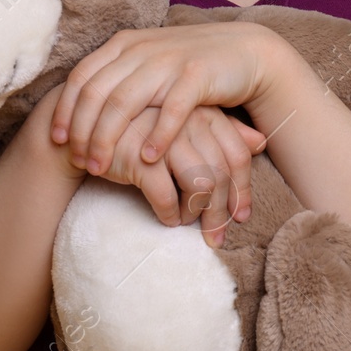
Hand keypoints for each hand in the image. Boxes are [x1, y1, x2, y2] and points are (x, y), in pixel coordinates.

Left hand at [51, 21, 277, 175]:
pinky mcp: (198, 75)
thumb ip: (117, 77)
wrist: (243, 51)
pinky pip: (171, 108)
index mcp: (125, 44)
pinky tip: (147, 158)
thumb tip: (79, 108)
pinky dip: (157, 135)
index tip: (58, 140)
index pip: (82, 77)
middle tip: (79, 162)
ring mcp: (169, 61)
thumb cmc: (190, 65)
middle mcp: (142, 50)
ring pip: (125, 102)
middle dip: (83, 132)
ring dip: (108, 138)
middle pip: (98, 94)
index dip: (66, 110)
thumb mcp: (147, 62)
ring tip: (101, 168)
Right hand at [100, 104, 264, 246]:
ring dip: (197, 214)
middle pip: (221, 175)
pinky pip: (167, 196)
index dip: (243, 190)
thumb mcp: (186, 125)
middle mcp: (188, 122)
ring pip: (201, 186)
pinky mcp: (139, 159)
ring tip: (188, 224)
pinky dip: (170, 214)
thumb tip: (261, 142)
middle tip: (216, 237)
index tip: (241, 216)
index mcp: (204, 113)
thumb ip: (224, 131)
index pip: (237, 156)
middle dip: (221, 212)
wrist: (88, 126)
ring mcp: (164, 139)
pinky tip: (167, 219)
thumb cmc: (144, 128)